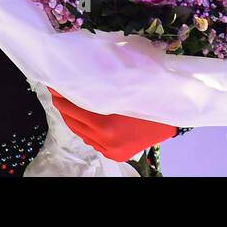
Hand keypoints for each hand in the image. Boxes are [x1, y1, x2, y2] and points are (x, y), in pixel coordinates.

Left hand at [48, 86, 177, 161]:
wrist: (174, 113)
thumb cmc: (149, 93)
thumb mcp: (123, 85)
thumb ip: (101, 85)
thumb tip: (81, 72)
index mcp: (106, 123)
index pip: (73, 108)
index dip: (60, 95)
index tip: (52, 84)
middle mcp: (105, 139)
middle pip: (74, 122)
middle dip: (63, 106)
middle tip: (56, 91)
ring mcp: (110, 149)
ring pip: (81, 133)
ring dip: (72, 118)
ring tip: (67, 103)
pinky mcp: (115, 154)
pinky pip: (93, 140)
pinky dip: (86, 129)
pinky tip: (84, 118)